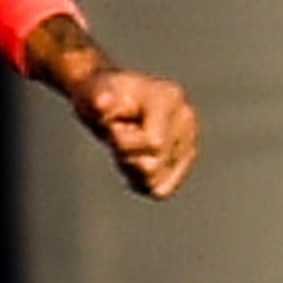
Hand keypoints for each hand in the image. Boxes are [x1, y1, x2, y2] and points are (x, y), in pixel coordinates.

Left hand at [24, 15, 198, 197]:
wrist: (109, 101)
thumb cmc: (101, 96)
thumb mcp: (94, 93)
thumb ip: (98, 99)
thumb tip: (102, 102)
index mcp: (170, 98)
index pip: (154, 144)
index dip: (124, 142)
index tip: (113, 125)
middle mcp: (186, 119)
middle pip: (152, 165)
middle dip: (126, 155)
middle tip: (119, 134)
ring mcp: (189, 141)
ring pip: (155, 180)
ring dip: (131, 168)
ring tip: (127, 145)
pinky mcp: (184, 161)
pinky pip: (159, 189)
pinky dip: (140, 180)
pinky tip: (133, 159)